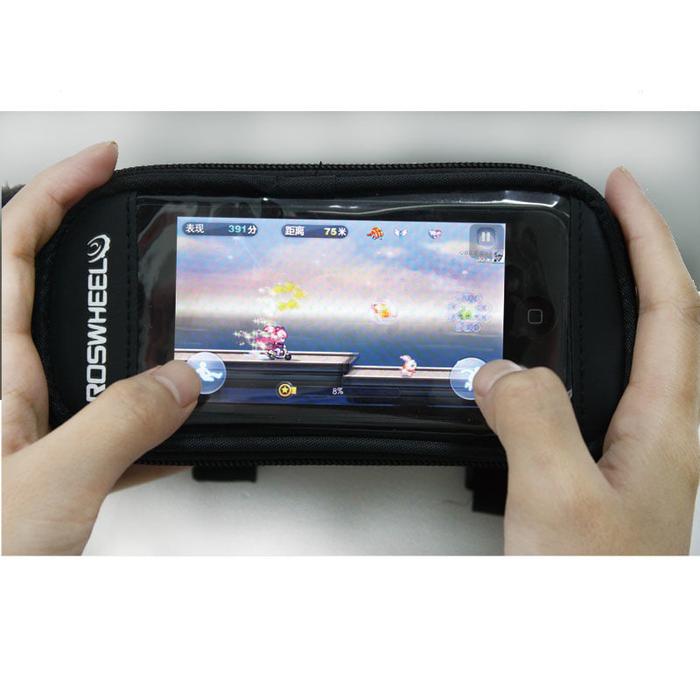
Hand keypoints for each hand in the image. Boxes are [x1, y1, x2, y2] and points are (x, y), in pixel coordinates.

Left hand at [2, 143, 200, 554]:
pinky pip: (102, 416)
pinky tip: (170, 431)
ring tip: (177, 337)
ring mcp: (25, 426)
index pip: (13, 250)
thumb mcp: (51, 483)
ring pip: (84, 358)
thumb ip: (124, 424)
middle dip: (96, 251)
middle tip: (140, 228)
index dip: (56, 193)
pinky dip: (141, 415)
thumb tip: (186, 379)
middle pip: (46, 289)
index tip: (101, 162)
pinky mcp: (48, 461)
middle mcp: (3, 389)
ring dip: (134, 345)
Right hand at [474, 167, 699, 553]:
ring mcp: (634, 448)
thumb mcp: (559, 500)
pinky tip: (538, 362)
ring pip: (627, 352)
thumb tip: (502, 368)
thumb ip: (533, 421)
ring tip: (580, 272)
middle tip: (610, 217)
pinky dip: (569, 354)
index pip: (672, 307)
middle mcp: (661, 431)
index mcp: (667, 427)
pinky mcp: (601, 464)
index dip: (649, 239)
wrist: (598, 644)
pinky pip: (591, 388)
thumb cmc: (593, 590)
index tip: (621, 192)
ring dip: (609, 303)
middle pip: (665, 319)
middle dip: (640, 255)